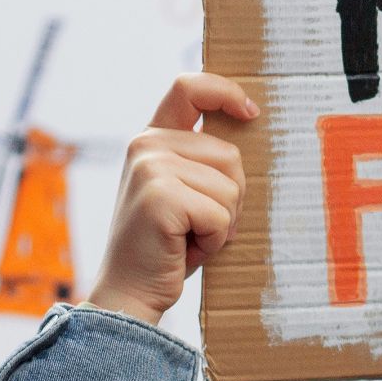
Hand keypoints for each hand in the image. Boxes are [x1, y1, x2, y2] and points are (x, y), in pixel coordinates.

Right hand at [87, 74, 257, 325]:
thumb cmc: (168, 246)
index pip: (189, 87)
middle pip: (230, 155)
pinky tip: (186, 248)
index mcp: (151, 139)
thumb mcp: (184, 191)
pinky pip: (221, 215)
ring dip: (222, 222)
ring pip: (230, 187)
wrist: (130, 292)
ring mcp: (151, 168)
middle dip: (230, 197)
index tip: (251, 113)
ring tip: (188, 236)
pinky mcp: (160, 196)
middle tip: (197, 225)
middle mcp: (146, 145)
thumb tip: (250, 127)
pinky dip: (215, 240)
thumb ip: (202, 161)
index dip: (226, 92)